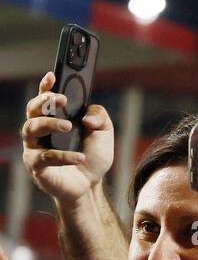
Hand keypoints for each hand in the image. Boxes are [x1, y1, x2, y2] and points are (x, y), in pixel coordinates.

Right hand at [21, 71, 114, 204]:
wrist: (92, 184)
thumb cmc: (93, 155)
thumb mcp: (104, 132)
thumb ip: (100, 117)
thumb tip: (87, 117)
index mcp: (54, 119)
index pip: (45, 98)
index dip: (46, 86)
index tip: (52, 76)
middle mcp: (40, 131)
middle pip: (32, 110)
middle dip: (44, 102)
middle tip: (61, 100)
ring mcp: (35, 148)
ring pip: (30, 129)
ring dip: (49, 124)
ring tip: (68, 127)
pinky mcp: (37, 166)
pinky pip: (44, 157)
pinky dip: (63, 156)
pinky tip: (79, 157)